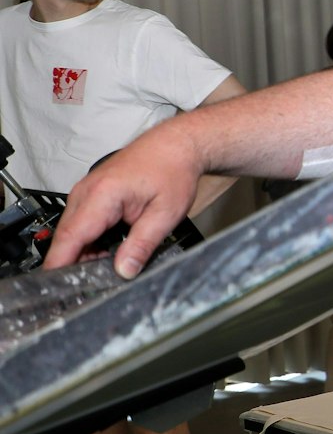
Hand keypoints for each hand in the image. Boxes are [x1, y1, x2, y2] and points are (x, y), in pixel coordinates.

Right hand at [44, 126, 203, 277]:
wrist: (175, 146)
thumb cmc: (172, 171)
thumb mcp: (166, 214)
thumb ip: (143, 244)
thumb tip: (125, 270)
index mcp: (101, 195)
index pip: (70, 237)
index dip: (60, 264)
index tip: (57, 286)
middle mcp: (86, 193)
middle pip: (68, 238)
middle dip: (75, 264)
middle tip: (93, 286)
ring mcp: (85, 193)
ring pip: (73, 233)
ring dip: (85, 253)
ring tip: (109, 269)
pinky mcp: (90, 196)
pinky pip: (82, 225)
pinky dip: (91, 241)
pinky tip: (110, 252)